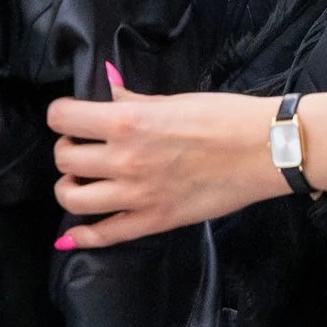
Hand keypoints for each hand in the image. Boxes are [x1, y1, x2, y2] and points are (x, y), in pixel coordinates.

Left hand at [48, 69, 285, 248]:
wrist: (264, 150)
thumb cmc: (224, 116)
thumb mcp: (172, 99)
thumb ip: (132, 99)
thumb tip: (107, 89)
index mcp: (127, 121)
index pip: (62, 117)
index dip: (62, 115)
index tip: (73, 117)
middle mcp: (124, 159)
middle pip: (63, 158)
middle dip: (68, 149)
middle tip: (84, 146)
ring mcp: (137, 194)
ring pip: (72, 197)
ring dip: (70, 186)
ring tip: (85, 179)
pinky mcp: (154, 221)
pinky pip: (104, 235)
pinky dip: (81, 236)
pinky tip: (73, 233)